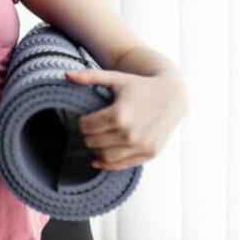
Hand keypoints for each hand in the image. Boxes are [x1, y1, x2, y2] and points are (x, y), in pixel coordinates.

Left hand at [65, 69, 187, 170]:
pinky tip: (99, 158)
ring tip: (97, 139)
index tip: (85, 118)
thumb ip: (90, 76)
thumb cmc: (139, 85)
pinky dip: (108, 163)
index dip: (82, 122)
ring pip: (105, 156)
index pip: (86, 127)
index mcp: (119, 115)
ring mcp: (141, 146)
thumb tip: (66, 75)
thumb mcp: (115, 78)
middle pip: (93, 142)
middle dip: (88, 135)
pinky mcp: (149, 153)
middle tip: (90, 128)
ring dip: (96, 149)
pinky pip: (122, 165)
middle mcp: (130, 133)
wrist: (172, 96)